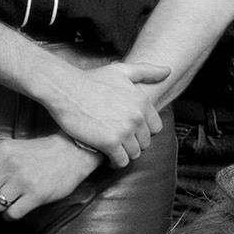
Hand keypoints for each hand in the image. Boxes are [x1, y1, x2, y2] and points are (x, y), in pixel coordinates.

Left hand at [0, 133, 100, 218]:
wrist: (72, 153)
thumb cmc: (38, 153)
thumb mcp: (12, 148)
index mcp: (0, 150)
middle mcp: (9, 164)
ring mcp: (23, 180)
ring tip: (6, 202)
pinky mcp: (36, 195)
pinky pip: (10, 215)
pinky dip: (9, 216)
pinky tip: (16, 208)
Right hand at [40, 59, 167, 166]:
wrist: (65, 89)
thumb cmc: (91, 80)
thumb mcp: (121, 71)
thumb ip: (146, 72)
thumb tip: (168, 71)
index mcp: (142, 101)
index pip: (155, 128)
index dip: (142, 131)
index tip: (130, 131)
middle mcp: (137, 116)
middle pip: (145, 142)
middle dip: (134, 143)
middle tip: (119, 141)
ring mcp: (124, 130)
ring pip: (134, 154)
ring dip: (124, 154)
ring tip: (113, 150)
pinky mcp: (109, 143)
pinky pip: (121, 161)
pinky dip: (115, 162)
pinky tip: (106, 156)